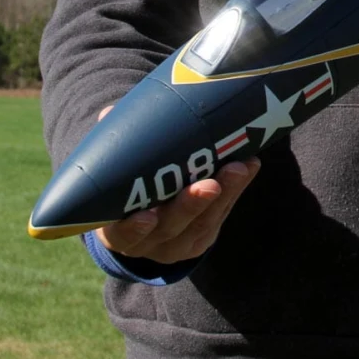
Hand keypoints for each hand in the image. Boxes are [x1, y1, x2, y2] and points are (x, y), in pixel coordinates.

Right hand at [92, 105, 260, 263]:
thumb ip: (113, 147)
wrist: (139, 217)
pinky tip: (249, 166)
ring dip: (224, 194)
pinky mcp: (201, 239)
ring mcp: (177, 245)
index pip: (123, 235)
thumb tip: (109, 113)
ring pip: (202, 223)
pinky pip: (220, 216)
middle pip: (171, 229)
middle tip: (210, 184)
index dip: (134, 228)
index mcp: (116, 231)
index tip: (148, 215)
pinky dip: (236, 191)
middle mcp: (147, 244)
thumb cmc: (122, 186)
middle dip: (191, 206)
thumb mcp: (113, 173)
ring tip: (239, 168)